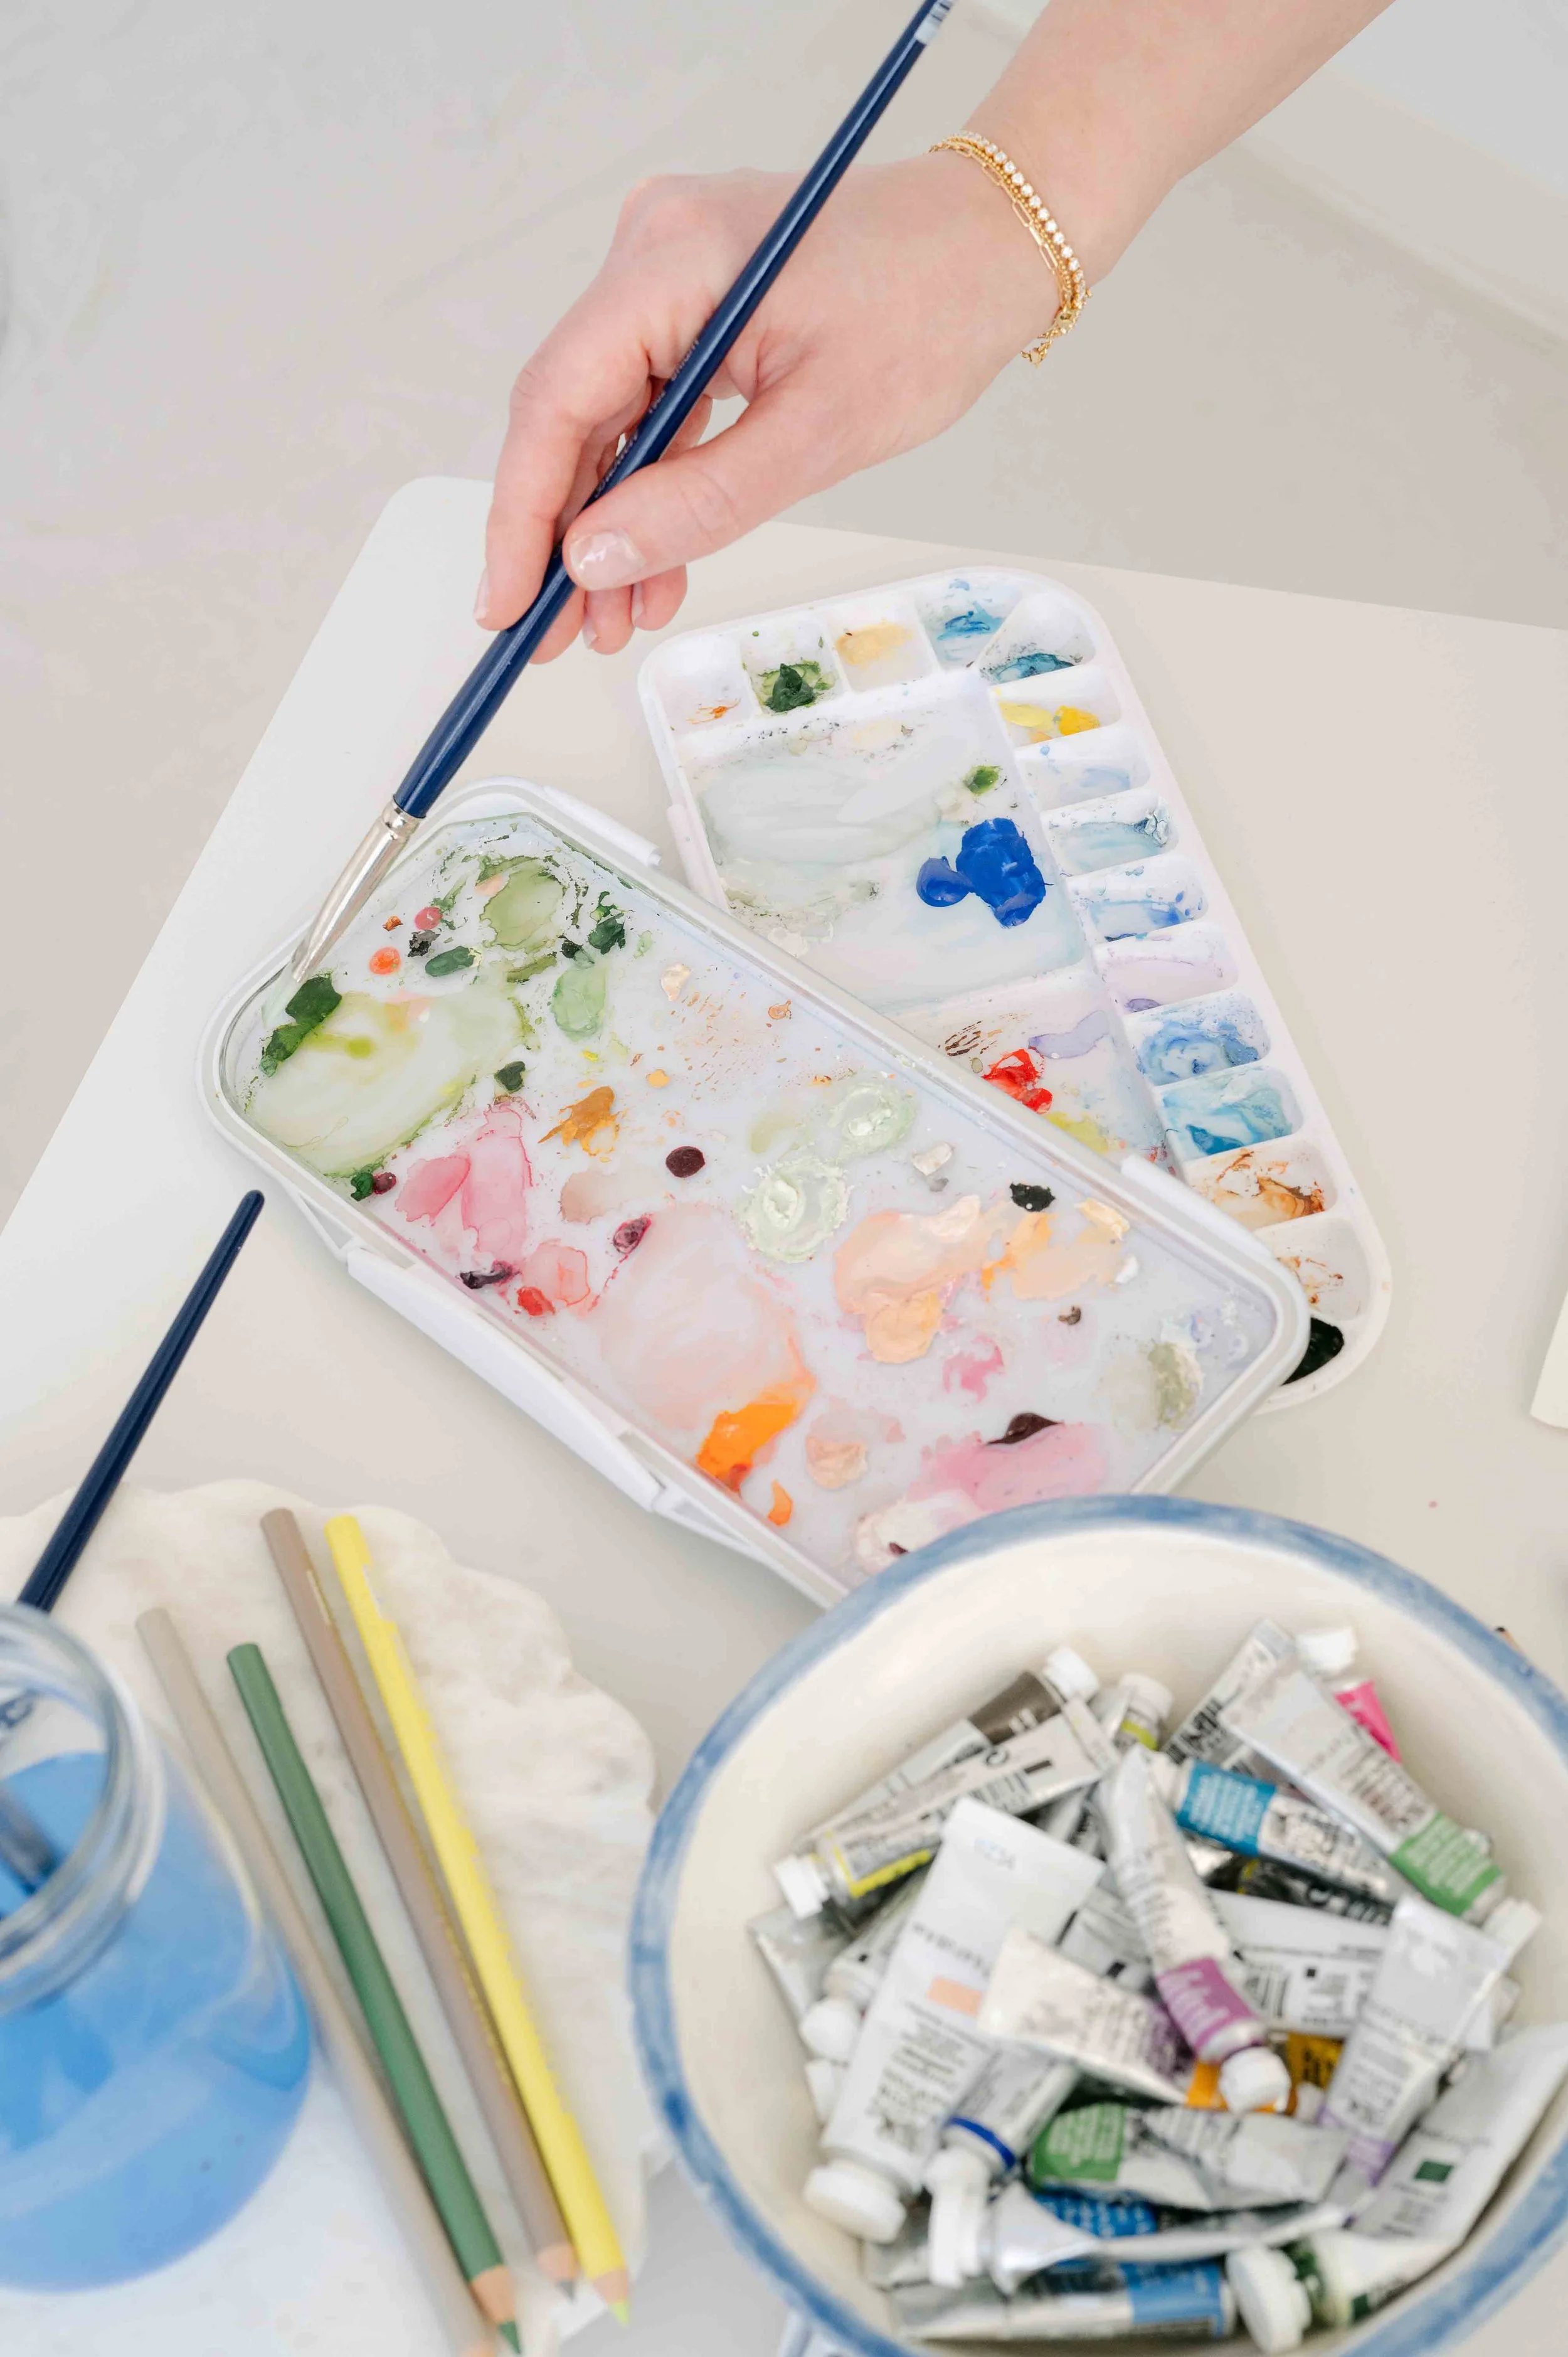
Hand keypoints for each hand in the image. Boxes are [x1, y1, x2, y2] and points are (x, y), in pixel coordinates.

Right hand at [477, 154, 1052, 658]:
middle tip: (558, 639)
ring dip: (609, 523)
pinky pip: (647, 400)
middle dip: (564, 536)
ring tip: (614, 622)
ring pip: (605, 417)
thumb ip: (699, 503)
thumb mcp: (818, 434)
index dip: (521, 516)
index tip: (505, 606)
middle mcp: (650, 250)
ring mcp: (668, 270)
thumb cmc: (931, 313)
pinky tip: (653, 563)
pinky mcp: (695, 297)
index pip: (554, 400)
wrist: (996, 243)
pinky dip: (650, 483)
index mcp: (671, 261)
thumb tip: (593, 562)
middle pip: (568, 412)